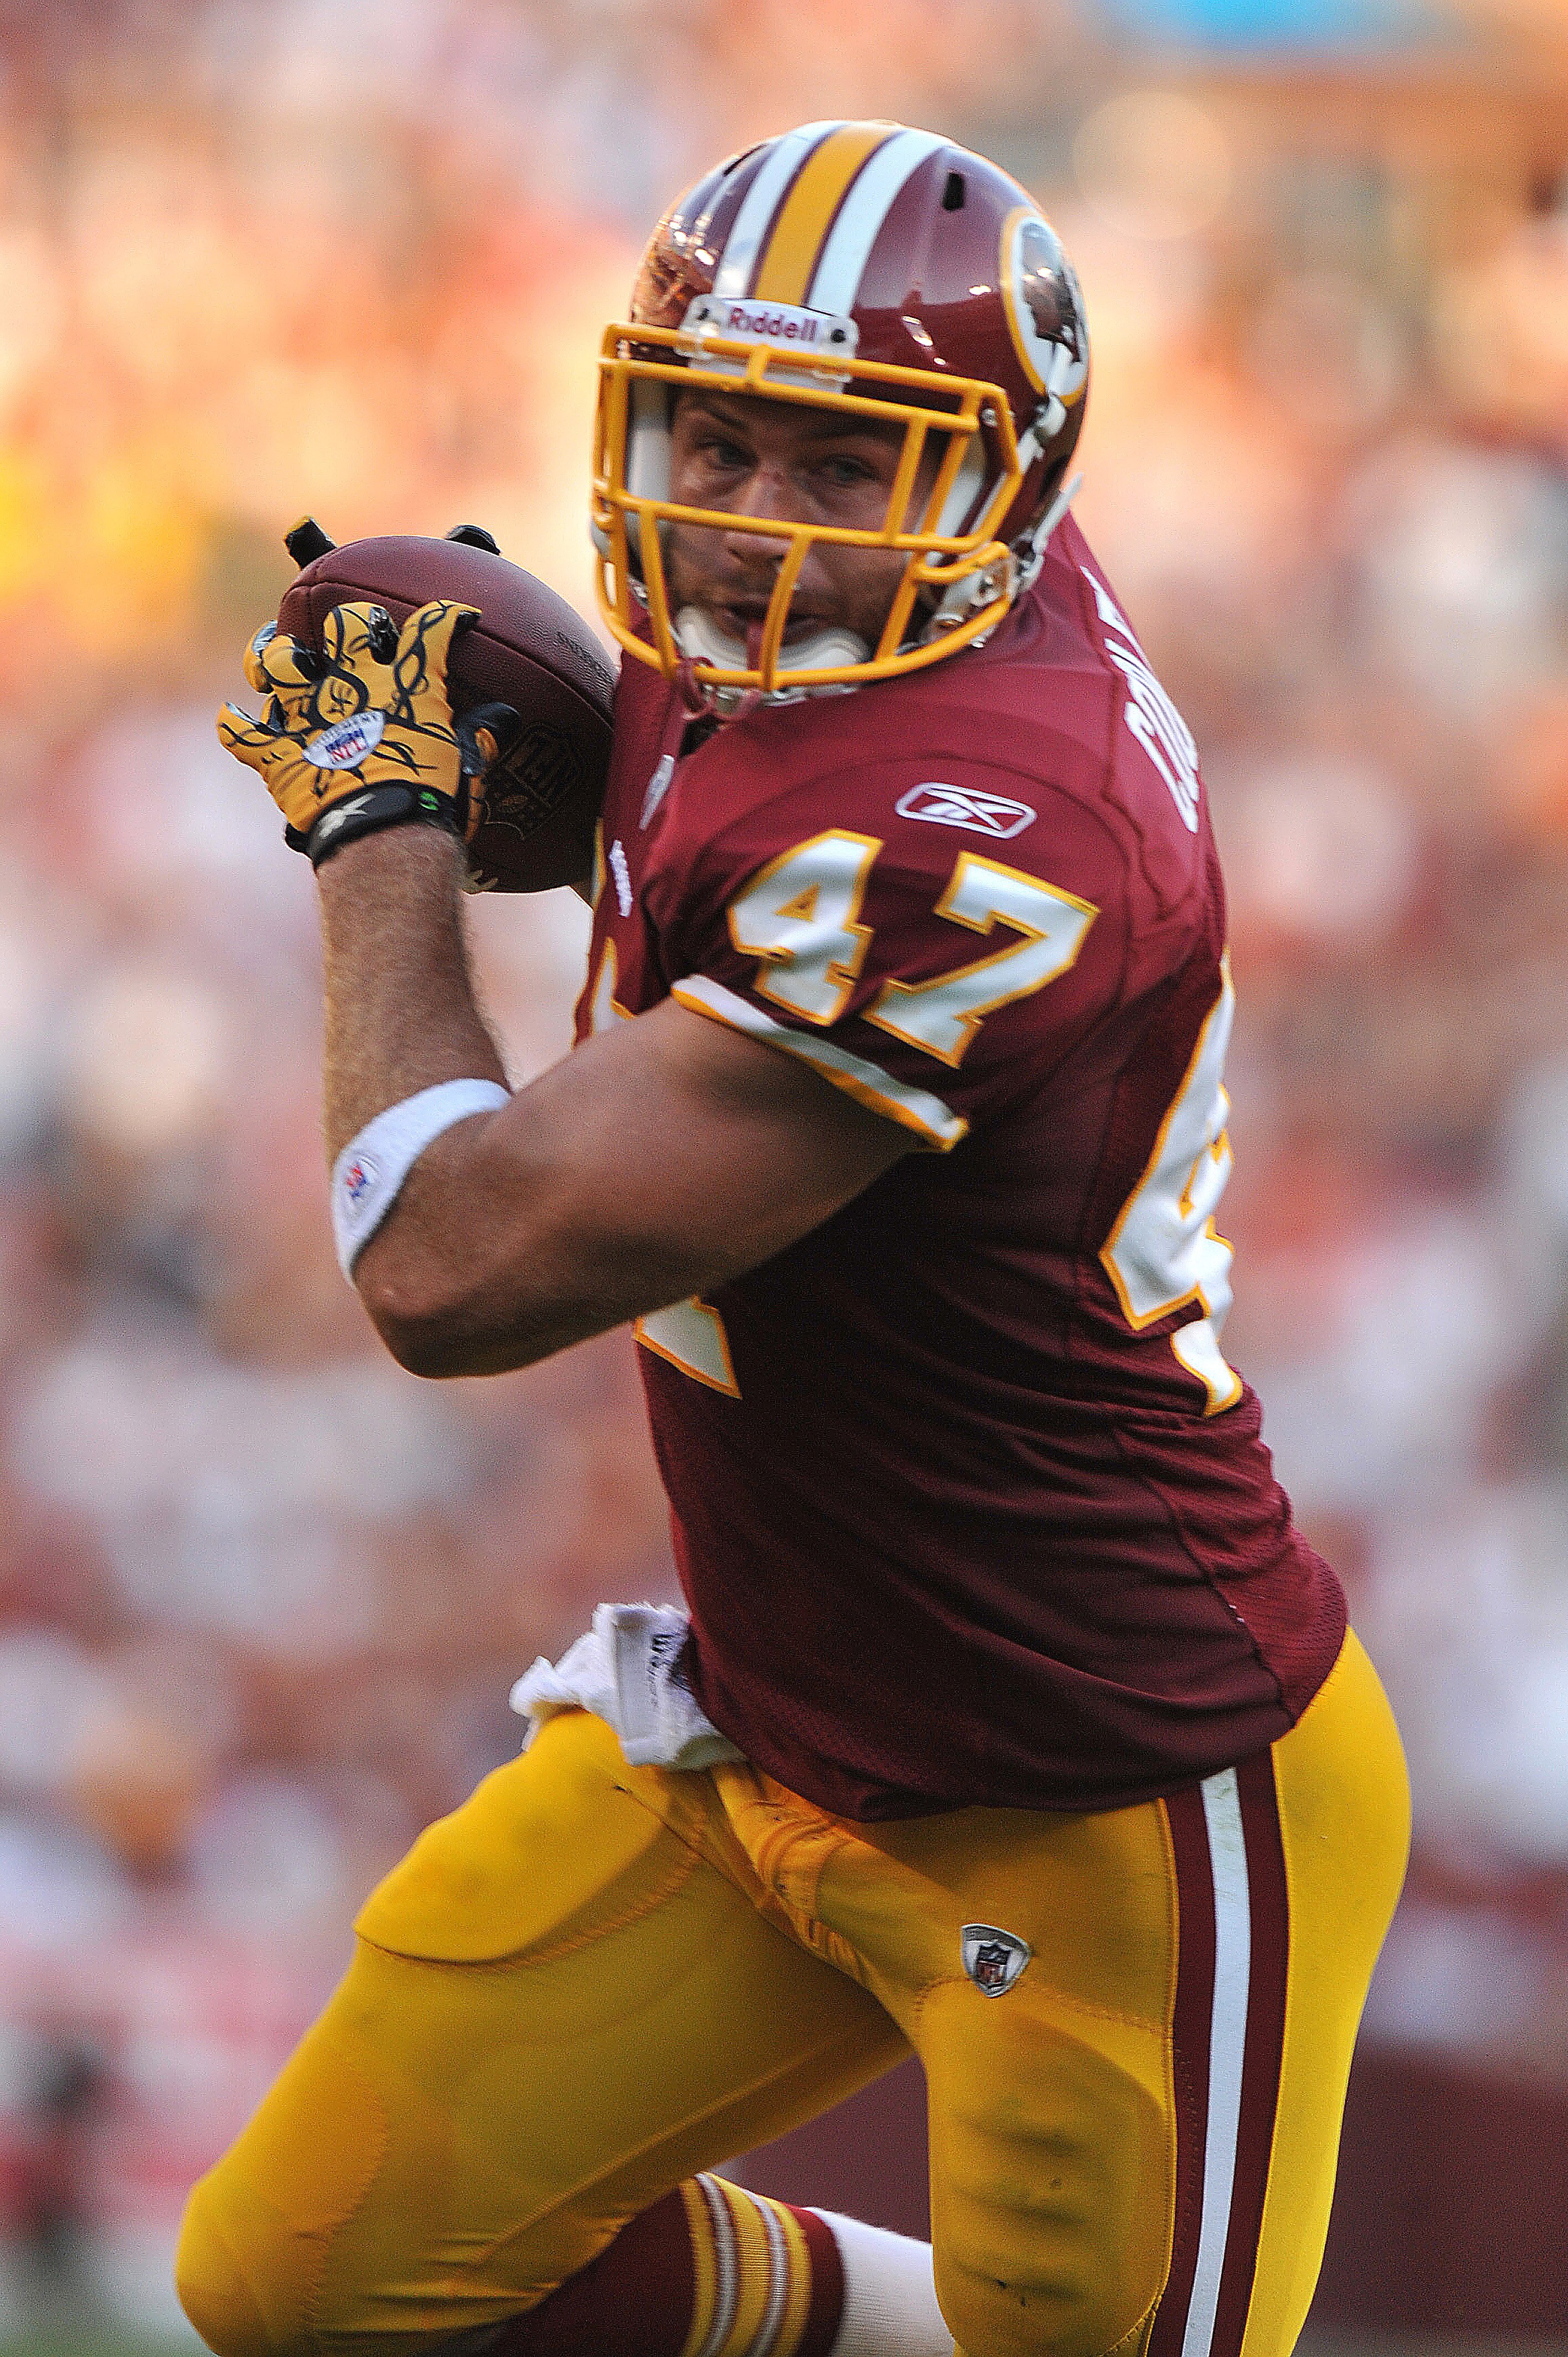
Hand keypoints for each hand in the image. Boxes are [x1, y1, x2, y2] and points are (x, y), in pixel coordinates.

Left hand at [217, 599, 511, 866]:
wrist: (386, 844)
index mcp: (406, 687)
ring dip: (276, 653)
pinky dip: (236, 726)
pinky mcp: (280, 755)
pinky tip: (232, 717)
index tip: (454, 617)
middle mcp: (353, 686)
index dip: (444, 617)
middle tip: (359, 633)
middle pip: (345, 625)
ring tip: (277, 652)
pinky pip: (245, 734)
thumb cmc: (434, 807)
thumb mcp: (467, 770)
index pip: (430, 631)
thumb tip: (501, 718)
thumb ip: (478, 736)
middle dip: (352, 622)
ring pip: (281, 660)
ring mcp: (310, 717)